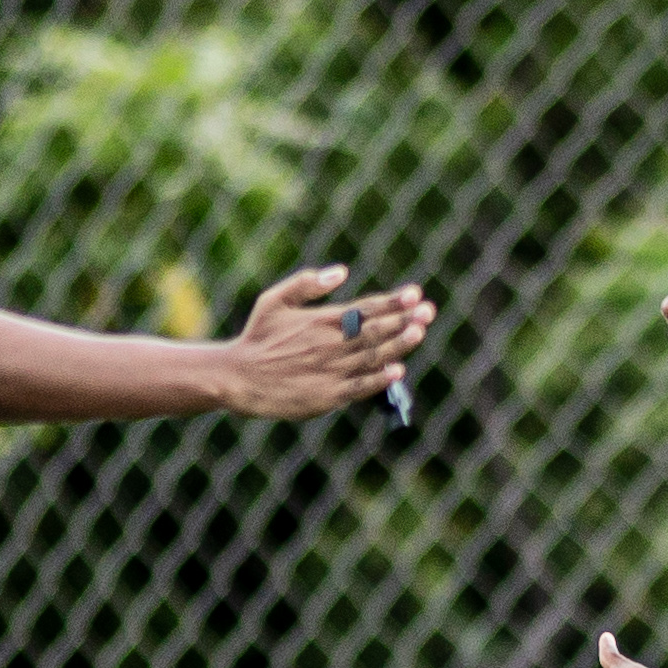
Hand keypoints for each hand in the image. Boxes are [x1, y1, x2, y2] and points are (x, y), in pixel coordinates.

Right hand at [220, 265, 434, 418]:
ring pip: (374, 356)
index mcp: (320, 321)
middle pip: (375, 330)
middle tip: (428, 310)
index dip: (393, 302)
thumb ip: (307, 283)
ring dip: (399, 344)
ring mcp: (331, 371)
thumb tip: (342, 271)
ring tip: (420, 331)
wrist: (239, 379)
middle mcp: (330, 345)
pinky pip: (361, 386)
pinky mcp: (329, 396)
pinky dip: (380, 379)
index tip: (415, 294)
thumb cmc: (258, 337)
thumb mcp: (274, 300)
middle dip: (404, 319)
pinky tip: (398, 370)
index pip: (365, 309)